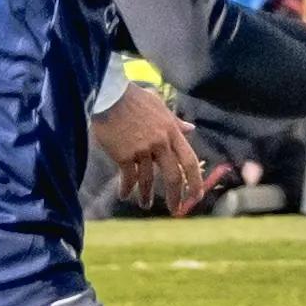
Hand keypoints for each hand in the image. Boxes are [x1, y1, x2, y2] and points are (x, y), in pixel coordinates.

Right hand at [93, 83, 207, 214]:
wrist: (109, 95)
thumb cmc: (133, 99)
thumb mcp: (159, 107)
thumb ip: (175, 122)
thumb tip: (191, 129)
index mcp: (171, 131)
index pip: (188, 161)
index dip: (195, 181)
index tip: (196, 196)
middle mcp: (160, 142)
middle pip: (172, 176)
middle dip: (174, 196)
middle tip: (175, 209)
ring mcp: (142, 150)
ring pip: (148, 179)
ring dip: (146, 195)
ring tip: (145, 205)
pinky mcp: (124, 155)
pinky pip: (128, 177)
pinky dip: (126, 188)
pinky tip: (124, 194)